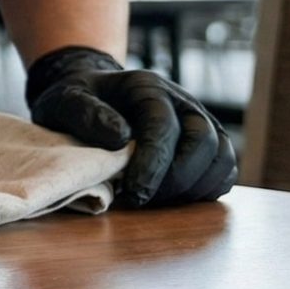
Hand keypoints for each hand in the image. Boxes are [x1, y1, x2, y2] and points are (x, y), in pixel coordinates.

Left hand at [24, 45, 236, 207]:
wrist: (92, 97)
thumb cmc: (78, 101)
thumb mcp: (65, 100)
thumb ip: (86, 114)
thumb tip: (119, 136)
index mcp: (147, 87)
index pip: (164, 125)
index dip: (153, 163)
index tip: (133, 193)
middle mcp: (182, 102)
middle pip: (203, 140)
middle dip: (177, 178)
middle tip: (144, 200)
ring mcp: (199, 122)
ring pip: (222, 156)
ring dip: (195, 187)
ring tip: (158, 201)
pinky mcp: (207, 144)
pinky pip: (224, 170)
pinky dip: (208, 189)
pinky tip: (175, 199)